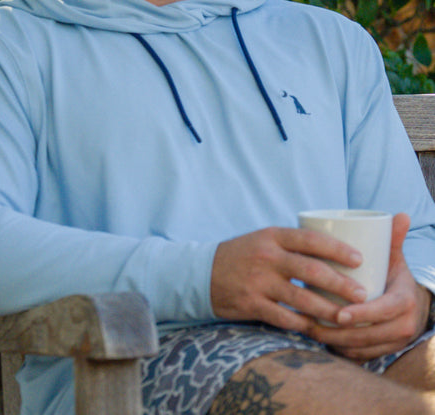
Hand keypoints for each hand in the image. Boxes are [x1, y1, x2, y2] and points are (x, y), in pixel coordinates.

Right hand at [211, 226, 366, 332]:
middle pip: (311, 271)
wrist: (203, 272)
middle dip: (340, 284)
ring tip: (347, 317)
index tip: (359, 259)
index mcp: (273, 236)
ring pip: (301, 298)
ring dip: (327, 310)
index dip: (337, 249)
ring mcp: (258, 282)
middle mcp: (267, 257)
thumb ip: (293, 245)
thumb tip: (335, 250)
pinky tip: (317, 329)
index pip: (310, 240)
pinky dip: (302, 325)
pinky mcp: (251, 304)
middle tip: (362, 294)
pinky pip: (283, 317)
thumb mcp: (265, 240)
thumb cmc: (244, 255)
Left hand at [309, 213, 431, 360]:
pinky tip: (320, 342)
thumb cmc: (393, 274)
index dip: (361, 314)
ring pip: (361, 349)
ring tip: (308, 329)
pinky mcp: (383, 353)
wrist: (410, 302)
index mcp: (404, 302)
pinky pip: (360, 357)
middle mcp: (403, 327)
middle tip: (311, 321)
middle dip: (338, 332)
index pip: (382, 311)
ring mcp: (393, 343)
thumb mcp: (394, 257)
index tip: (338, 313)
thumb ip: (394, 237)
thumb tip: (400, 214)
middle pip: (367, 335)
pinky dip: (340, 352)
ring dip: (334, 343)